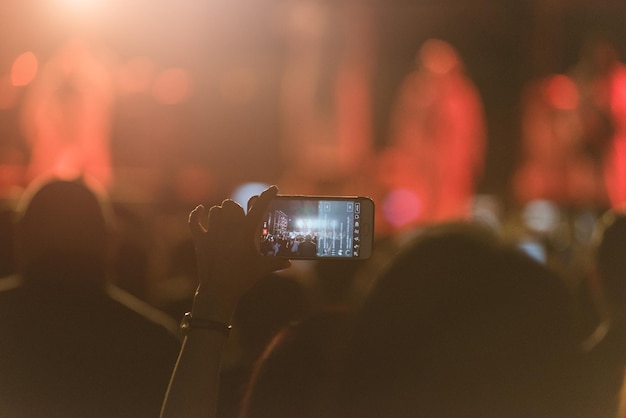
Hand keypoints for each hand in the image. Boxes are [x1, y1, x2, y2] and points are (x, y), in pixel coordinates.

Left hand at [188, 185, 289, 321]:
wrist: (219, 291)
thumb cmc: (243, 279)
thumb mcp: (262, 269)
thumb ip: (277, 263)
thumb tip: (290, 263)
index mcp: (246, 231)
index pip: (259, 207)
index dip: (268, 195)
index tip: (274, 189)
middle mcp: (229, 228)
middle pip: (232, 205)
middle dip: (237, 208)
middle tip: (241, 215)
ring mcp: (213, 232)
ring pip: (215, 211)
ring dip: (221, 212)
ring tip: (225, 218)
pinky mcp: (201, 240)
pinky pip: (195, 221)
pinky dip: (196, 215)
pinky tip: (200, 210)